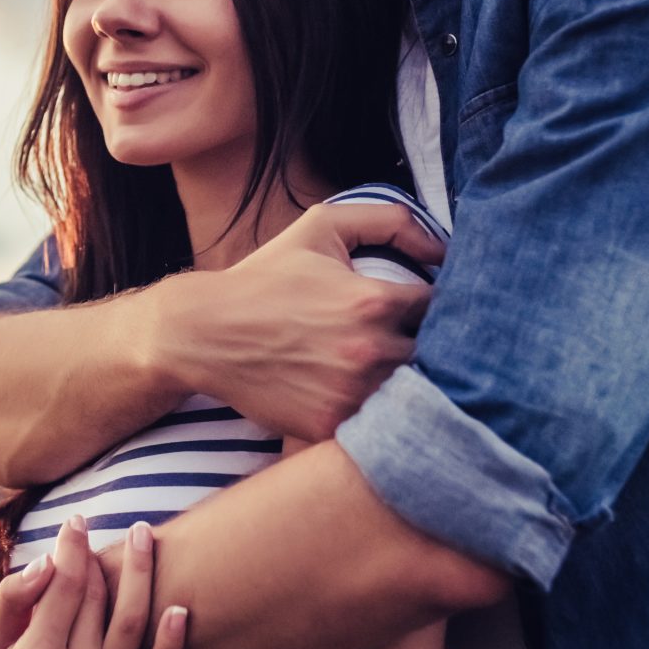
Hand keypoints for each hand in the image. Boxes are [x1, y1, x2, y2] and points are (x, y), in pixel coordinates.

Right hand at [0, 514, 184, 648]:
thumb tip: (47, 562)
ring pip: (130, 625)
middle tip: (109, 534)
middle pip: (97, 600)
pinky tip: (179, 608)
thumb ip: (13, 598)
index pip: (63, 587)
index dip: (72, 548)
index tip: (77, 522)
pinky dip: (171, 643)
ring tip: (145, 538)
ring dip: (141, 575)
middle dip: (102, 559)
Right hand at [154, 198, 439, 441]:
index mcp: (374, 302)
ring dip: (408, 386)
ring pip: (410, 397)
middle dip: (433, 350)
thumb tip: (443, 247)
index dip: (442, 309)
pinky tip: (363, 399)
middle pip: (437, 358)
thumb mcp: (321, 228)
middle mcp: (370, 351)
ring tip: (389, 372)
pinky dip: (375, 416)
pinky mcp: (330, 427)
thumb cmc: (265, 278)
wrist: (204, 333)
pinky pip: (374, 427)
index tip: (424, 311)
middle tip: (412, 343)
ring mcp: (351, 394)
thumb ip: (389, 220)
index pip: (443, 308)